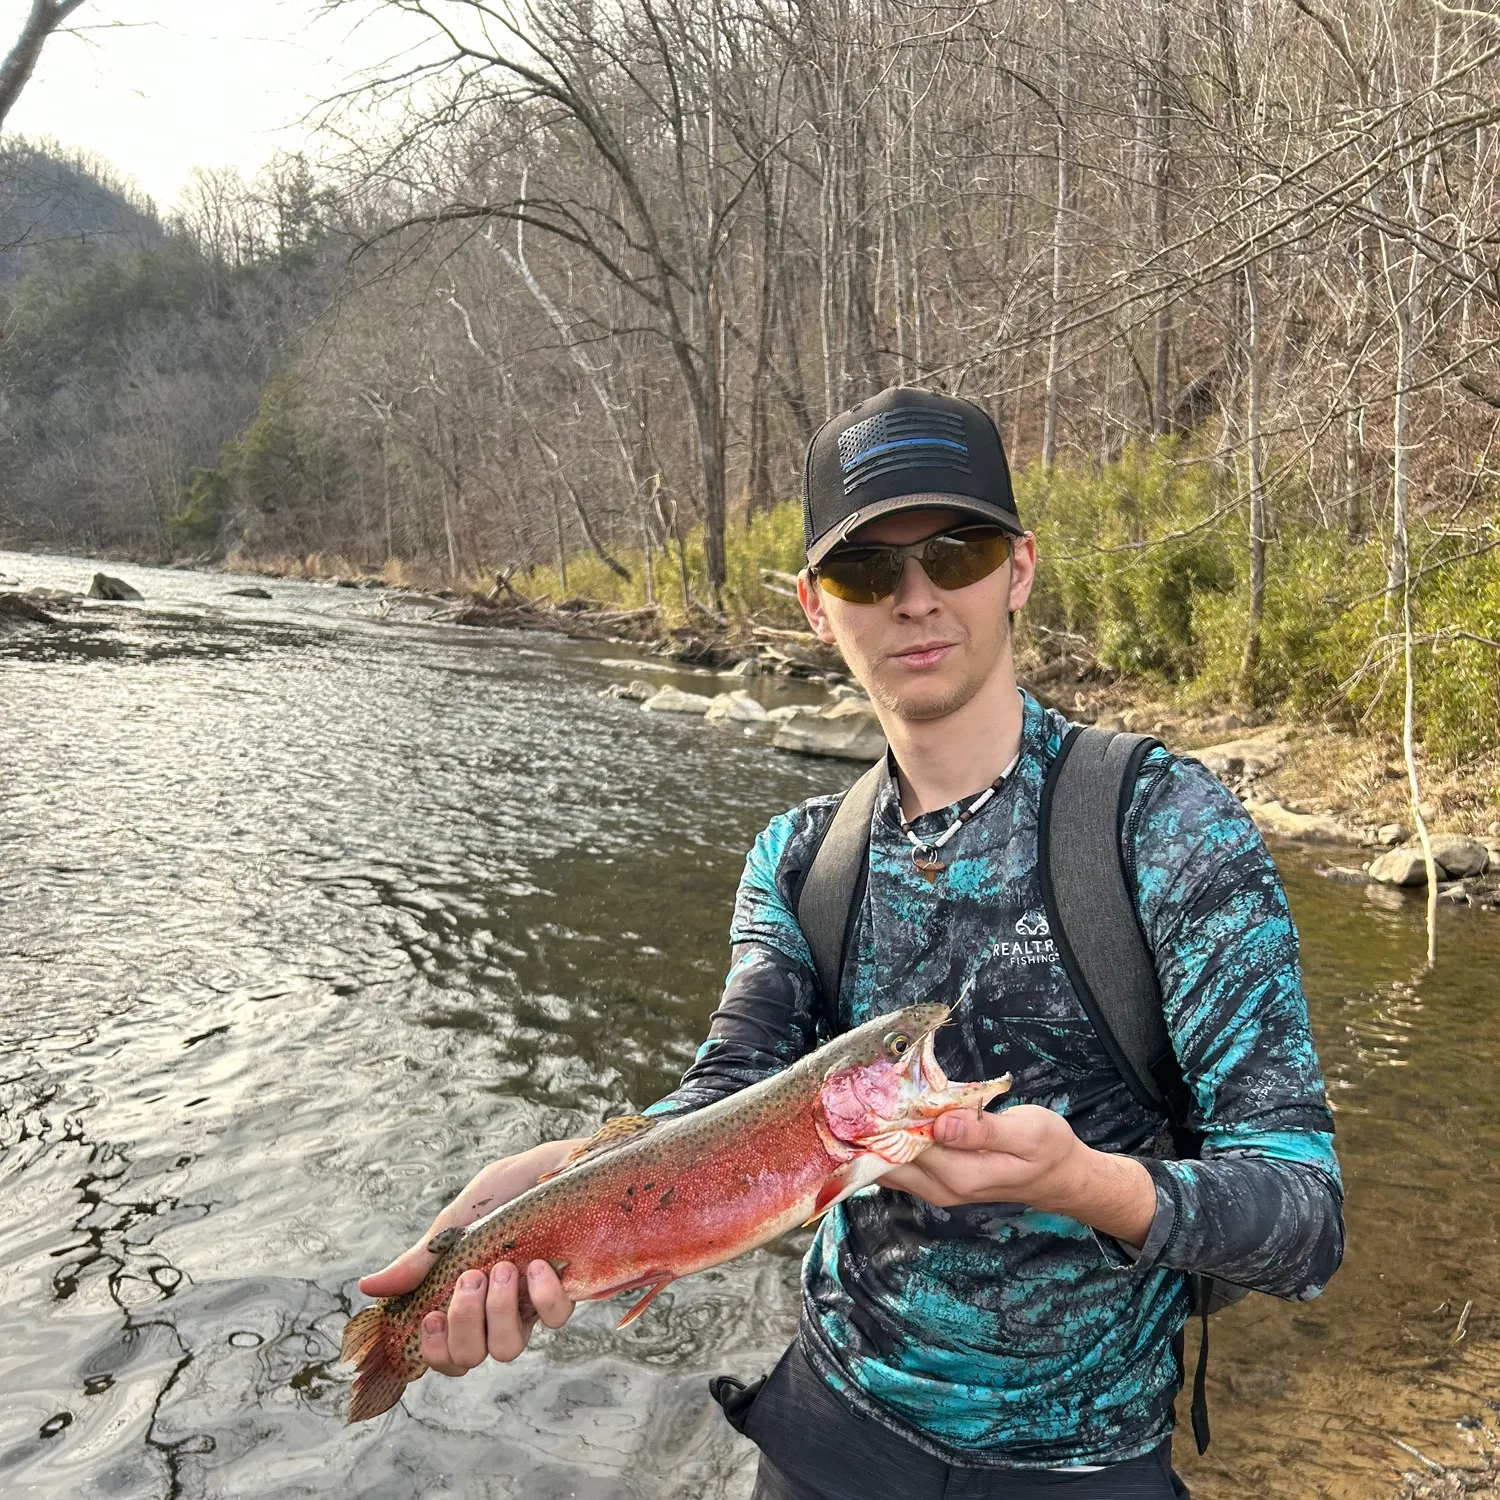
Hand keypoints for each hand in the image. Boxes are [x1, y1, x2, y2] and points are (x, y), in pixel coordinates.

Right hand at [357, 1138, 585, 1374]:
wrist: (566, 1160)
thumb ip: (423, 1256)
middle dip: (463, 1325)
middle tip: (471, 1279)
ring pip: (507, 1350)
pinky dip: (542, 1298)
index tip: (428, 1316)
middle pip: (469, 1358)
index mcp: (467, 1295)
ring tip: (504, 1268)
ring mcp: (532, 1304)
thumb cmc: (512, 1188)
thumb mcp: (460, 1218)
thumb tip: (367, 1287)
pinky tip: (537, 1265)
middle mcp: (498, 1309)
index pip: (443, 1351)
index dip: (433, 1350)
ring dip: (498, 1313)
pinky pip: (553, 1321)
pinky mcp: (570, 1292)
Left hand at [882, 1105, 1156, 1245]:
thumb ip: (982, 1130)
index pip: (909, 1143)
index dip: (890, 1114)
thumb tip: (940, 1123)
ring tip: (868, 1094)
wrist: (1059, 1177)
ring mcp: (935, 1189)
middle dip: (874, 1124)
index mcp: (961, 1175)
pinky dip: (888, 1141)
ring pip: (888, 1163)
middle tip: (863, 1083)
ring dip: (876, 1133)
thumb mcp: (1026, 1133)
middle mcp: (941, 1188)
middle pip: (889, 1156)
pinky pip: (899, 1164)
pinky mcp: (935, 1182)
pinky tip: (885, 1114)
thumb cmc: (1047, 1149)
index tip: (877, 1081)